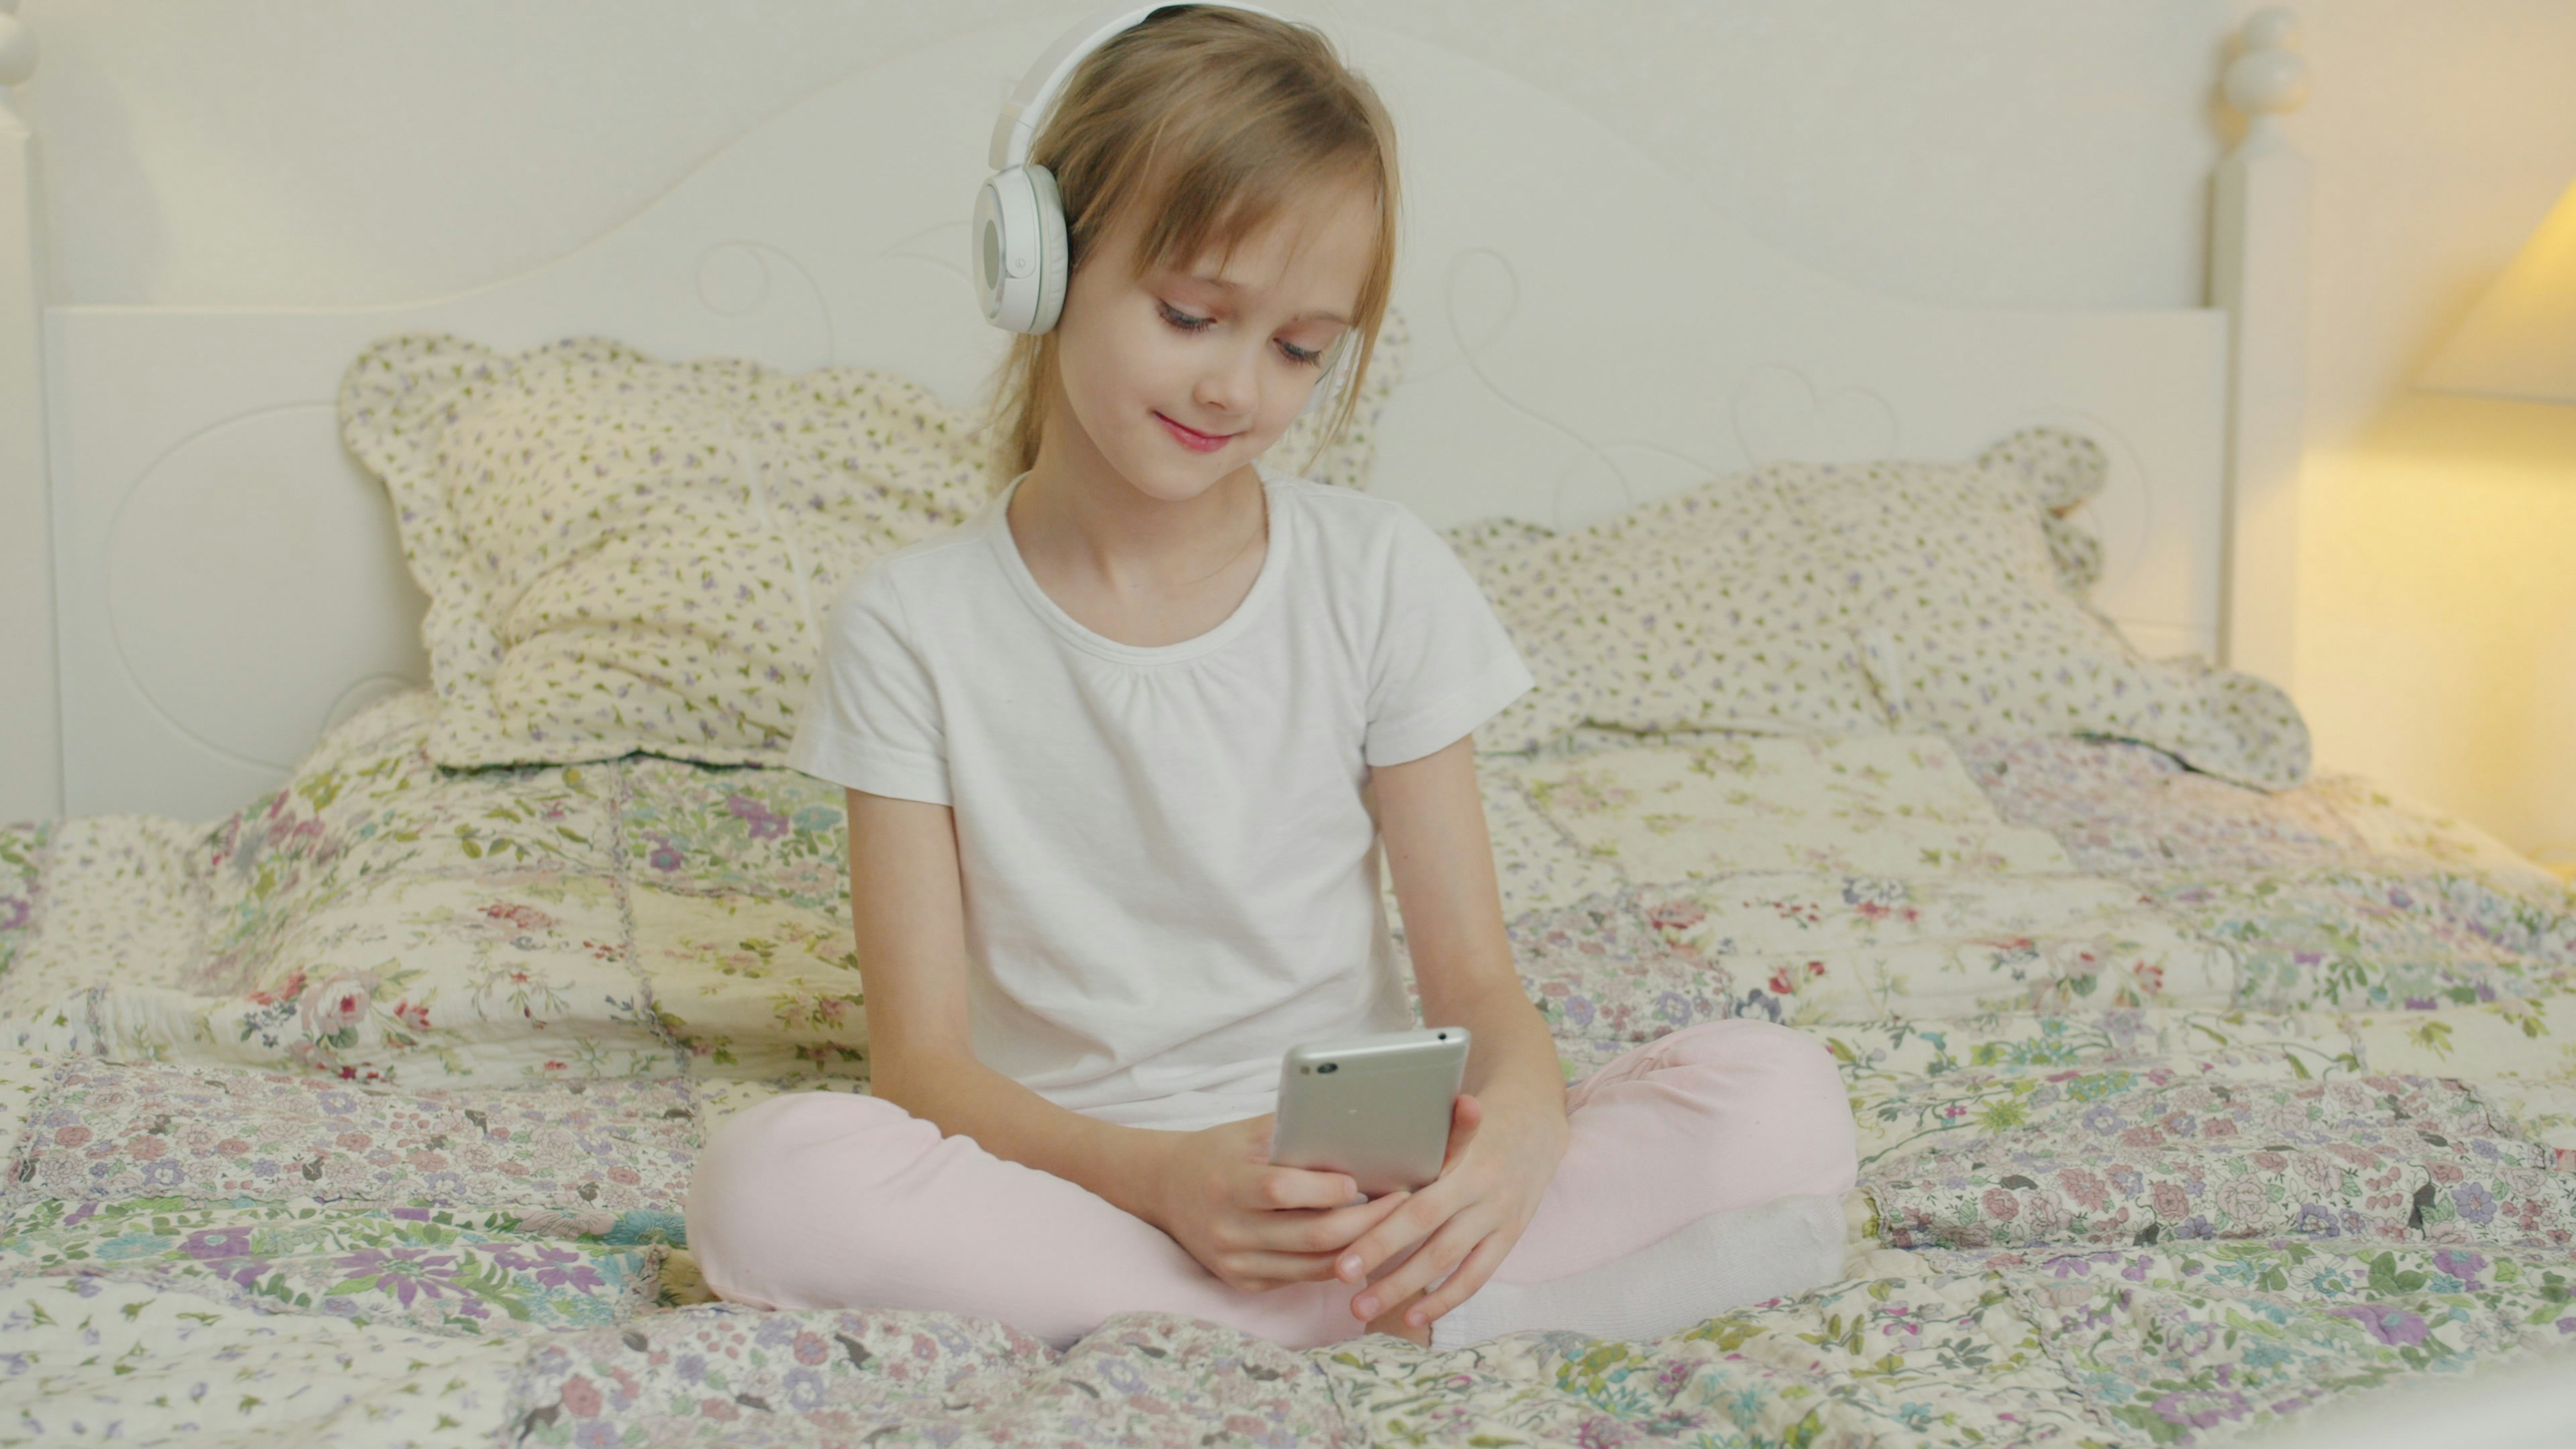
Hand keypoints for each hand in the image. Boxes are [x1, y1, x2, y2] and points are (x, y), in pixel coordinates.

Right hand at [1139, 1114, 1414, 1293]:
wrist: (1165, 1189)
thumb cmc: (1219, 1153)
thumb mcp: (1247, 1133)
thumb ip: (1294, 1132)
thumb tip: (1356, 1126)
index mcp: (1228, 1184)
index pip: (1283, 1191)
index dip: (1327, 1189)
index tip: (1362, 1181)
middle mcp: (1229, 1230)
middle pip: (1312, 1235)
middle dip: (1366, 1221)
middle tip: (1402, 1203)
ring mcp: (1235, 1263)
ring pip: (1313, 1266)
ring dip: (1360, 1248)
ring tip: (1391, 1225)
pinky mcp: (1242, 1283)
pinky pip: (1300, 1278)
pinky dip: (1334, 1263)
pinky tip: (1359, 1245)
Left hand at [1333, 1092, 1564, 1329]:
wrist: (1536, 1121)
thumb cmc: (1476, 1122)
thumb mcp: (1446, 1126)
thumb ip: (1410, 1151)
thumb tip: (1349, 1178)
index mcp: (1460, 1156)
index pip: (1414, 1199)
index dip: (1379, 1229)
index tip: (1342, 1254)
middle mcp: (1481, 1186)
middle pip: (1425, 1225)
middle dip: (1379, 1254)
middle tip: (1340, 1277)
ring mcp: (1499, 1214)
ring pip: (1447, 1258)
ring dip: (1403, 1286)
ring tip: (1362, 1309)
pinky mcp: (1510, 1235)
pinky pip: (1476, 1275)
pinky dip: (1444, 1299)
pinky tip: (1413, 1317)